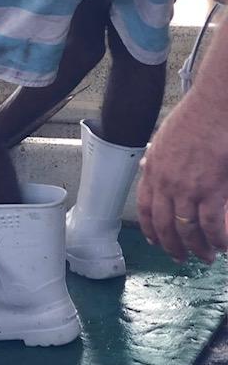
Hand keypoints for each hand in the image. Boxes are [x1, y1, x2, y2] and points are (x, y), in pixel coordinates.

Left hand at [137, 93, 227, 262]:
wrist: (214, 107)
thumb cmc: (194, 117)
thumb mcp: (163, 138)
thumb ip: (156, 158)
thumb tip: (146, 166)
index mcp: (153, 170)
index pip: (145, 208)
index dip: (149, 229)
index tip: (155, 241)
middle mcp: (166, 183)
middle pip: (164, 224)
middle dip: (172, 246)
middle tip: (181, 258)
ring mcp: (188, 188)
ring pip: (188, 229)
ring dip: (197, 247)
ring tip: (206, 257)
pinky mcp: (211, 189)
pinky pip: (211, 224)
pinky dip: (216, 239)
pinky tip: (221, 246)